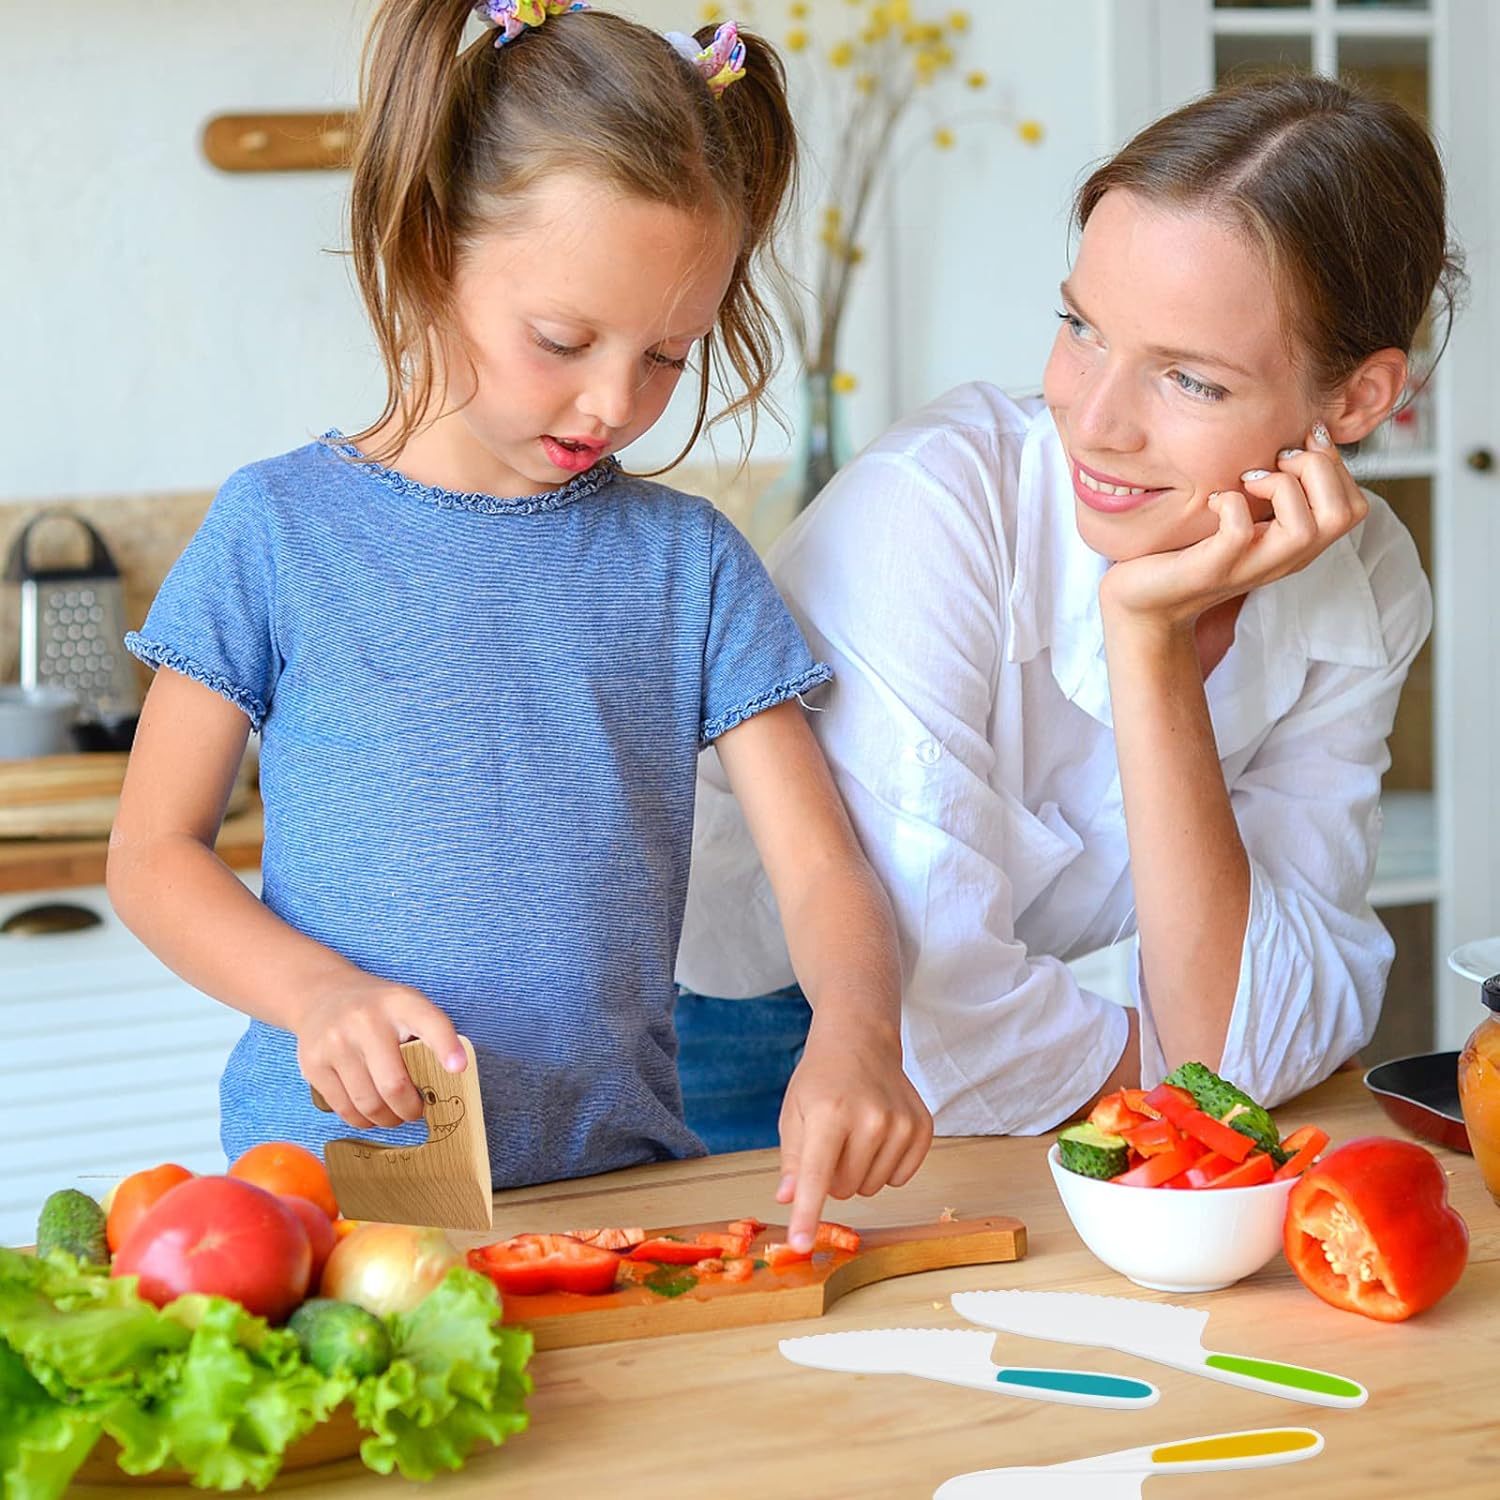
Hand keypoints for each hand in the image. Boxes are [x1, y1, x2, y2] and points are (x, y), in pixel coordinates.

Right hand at [295, 969, 466, 1129]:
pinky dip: (363, 1120)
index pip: (430, 1023)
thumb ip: (427, 1036)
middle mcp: (366, 1020)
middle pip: (394, 1084)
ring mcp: (335, 1042)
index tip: (458, 1068)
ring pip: (368, 1103)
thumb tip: (446, 1082)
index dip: (447, 1047)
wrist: (323, 996)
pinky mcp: (313, 1064)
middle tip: (415, 1111)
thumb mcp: (406, 1006)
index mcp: (400, 1003)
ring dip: (387, 1119)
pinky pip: (344, 1108)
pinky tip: (370, 1112)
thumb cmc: (377, 1010)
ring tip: (393, 1115)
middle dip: (410, 1109)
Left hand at [775, 1015, 932, 1250]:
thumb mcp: (794, 1112)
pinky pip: (900, 1178)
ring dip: (859, 1172)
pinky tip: (879, 1136)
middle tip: (831, 1141)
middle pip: (845, 1190)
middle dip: (833, 1177)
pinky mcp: (922, 1127)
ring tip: (854, 1134)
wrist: (861, 1041)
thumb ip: (791, 1160)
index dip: (807, 1214)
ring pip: (872, 1188)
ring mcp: (900, 1123)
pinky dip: (885, 1166)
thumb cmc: (821, 1079)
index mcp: (828, 1113)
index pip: (816, 1177)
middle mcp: (869, 1118)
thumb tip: (788, 1199)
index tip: (801, 1245)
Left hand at [1099, 423, 1368, 629]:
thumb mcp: (1245, 515)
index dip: (1336, 463)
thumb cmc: (1192, 549)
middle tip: (1275, 460)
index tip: (1298, 443)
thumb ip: (1274, 489)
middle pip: (1345, 513)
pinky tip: (1215, 500)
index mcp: (1297, 543)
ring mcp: (1250, 566)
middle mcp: (1284, 558)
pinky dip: (1231, 505)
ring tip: (1248, 479)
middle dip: (1319, 468)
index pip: (1355, 506)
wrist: (1145, 601)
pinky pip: (1239, 534)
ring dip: (1281, 486)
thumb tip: (1300, 436)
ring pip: (1306, 528)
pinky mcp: (1213, 569)